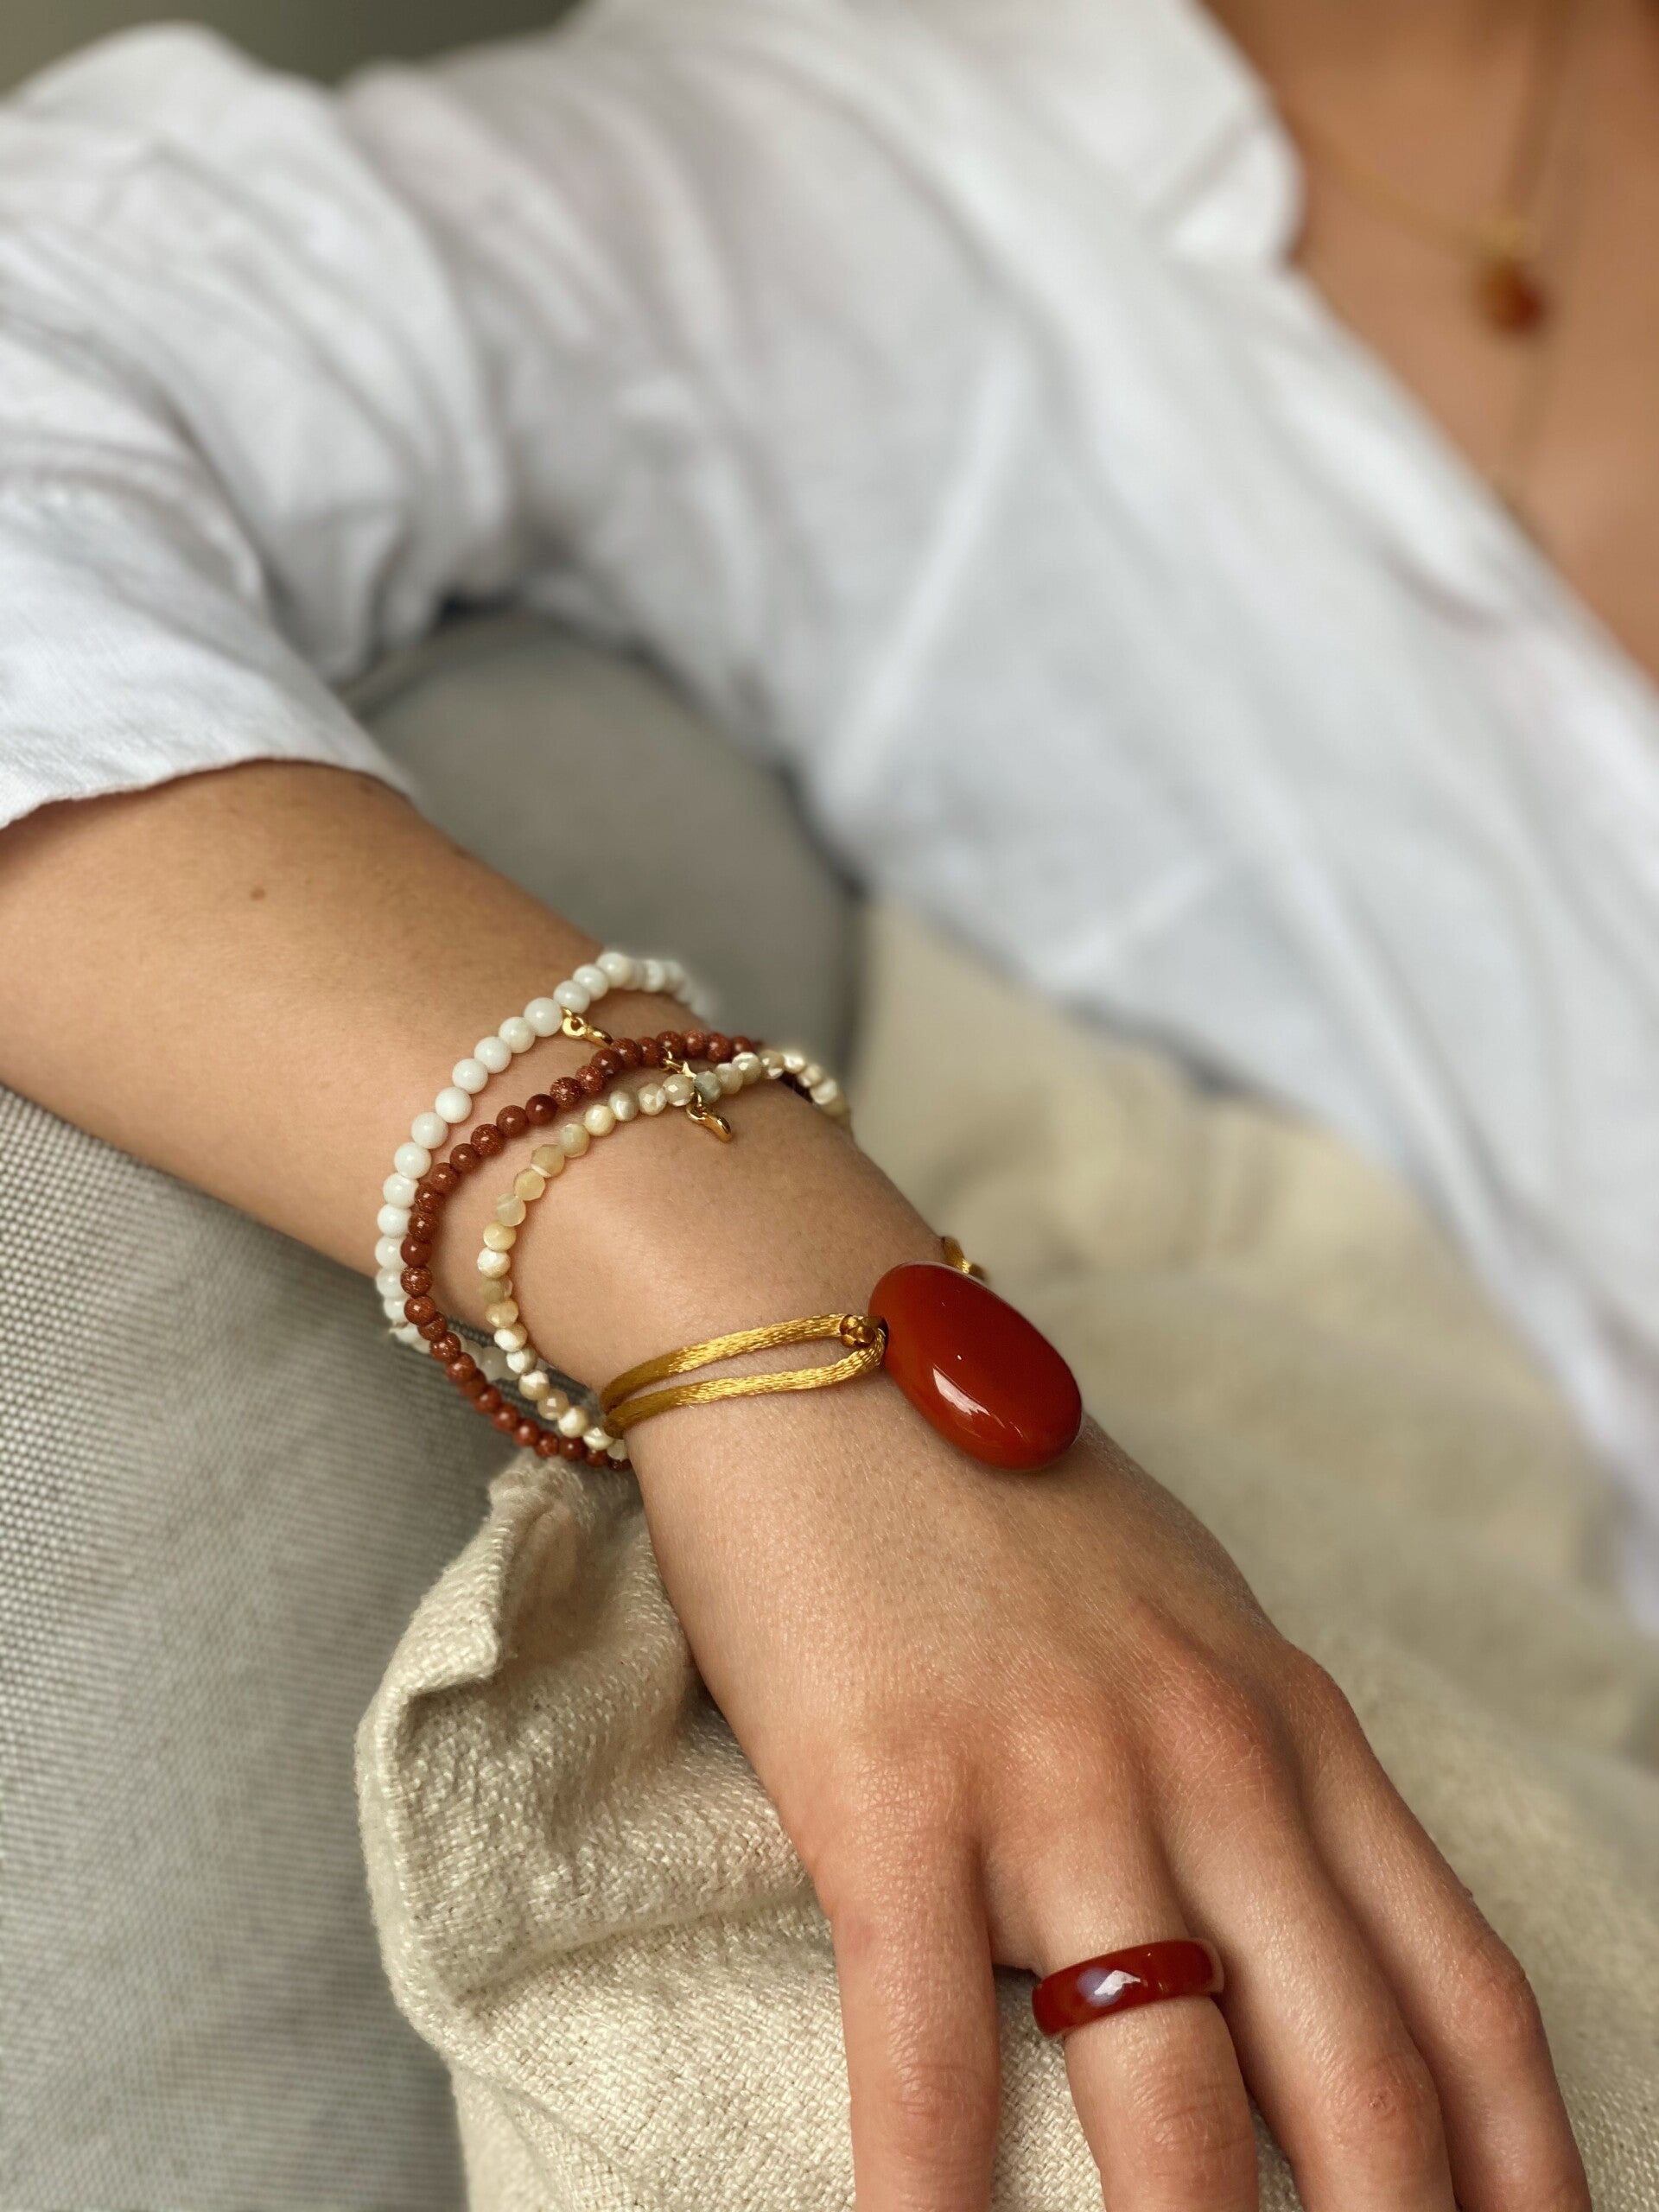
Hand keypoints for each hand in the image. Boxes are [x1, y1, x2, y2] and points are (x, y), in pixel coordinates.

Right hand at [544, 1094, 1590, 2211]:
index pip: (1461, 1988)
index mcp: (1289, 1719)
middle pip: (1357, 2078)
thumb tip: (1289, 1921)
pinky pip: (931, 2040)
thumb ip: (1250, 1752)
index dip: (1525, 2167)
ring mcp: (1058, 1772)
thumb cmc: (994, 1484)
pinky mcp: (895, 1787)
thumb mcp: (1181, 1608)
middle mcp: (1209, 1756)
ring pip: (1172, 2091)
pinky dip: (936, 2193)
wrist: (821, 1344)